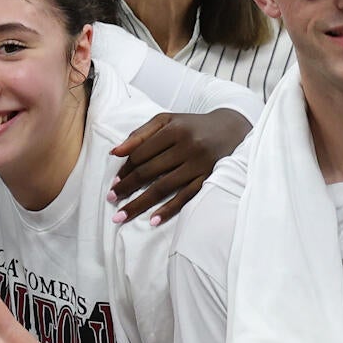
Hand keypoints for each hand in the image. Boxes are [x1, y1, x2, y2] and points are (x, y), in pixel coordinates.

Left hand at [107, 108, 249, 224]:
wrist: (231, 129)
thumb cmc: (190, 125)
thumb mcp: (165, 121)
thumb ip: (139, 135)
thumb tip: (114, 153)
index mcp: (174, 130)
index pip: (141, 154)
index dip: (125, 169)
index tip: (114, 183)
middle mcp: (188, 146)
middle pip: (150, 171)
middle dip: (127, 187)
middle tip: (111, 200)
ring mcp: (200, 164)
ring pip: (164, 186)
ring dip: (141, 203)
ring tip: (122, 215)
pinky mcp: (210, 178)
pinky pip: (187, 196)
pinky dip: (170, 209)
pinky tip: (153, 220)